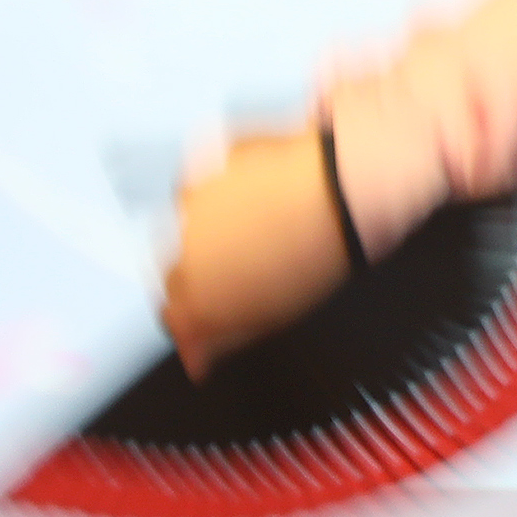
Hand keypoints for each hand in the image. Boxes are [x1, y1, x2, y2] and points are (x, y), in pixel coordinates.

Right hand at [158, 131, 352, 378]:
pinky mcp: (203, 160)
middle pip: (177, 270)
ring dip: (212, 232)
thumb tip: (197, 356)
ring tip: (261, 229)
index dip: (194, 324)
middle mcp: (178, 248)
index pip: (174, 318)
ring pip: (187, 226)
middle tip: (247, 270)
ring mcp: (186, 202)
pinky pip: (203, 185)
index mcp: (194, 294)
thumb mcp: (273, 314)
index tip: (212, 326)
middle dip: (204, 275)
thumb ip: (225, 335)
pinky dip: (223, 194)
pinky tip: (259, 197)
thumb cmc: (320, 253)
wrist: (342, 186)